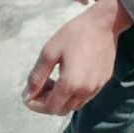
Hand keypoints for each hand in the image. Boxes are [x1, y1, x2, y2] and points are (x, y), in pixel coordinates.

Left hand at [22, 0, 132, 115]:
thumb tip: (28, 95)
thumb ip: (37, 76)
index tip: (29, 93)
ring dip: (62, 99)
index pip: (50, 108)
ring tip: (56, 80)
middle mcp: (85, 91)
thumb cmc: (75, 34)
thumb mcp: (50, 51)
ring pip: (75, 105)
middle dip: (47, 102)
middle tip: (42, 84)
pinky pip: (86, 95)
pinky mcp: (104, 80)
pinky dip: (75, 93)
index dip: (36, 104)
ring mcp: (97, 87)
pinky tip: (71, 75)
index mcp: (70, 84)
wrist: (105, 23)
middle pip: (62, 109)